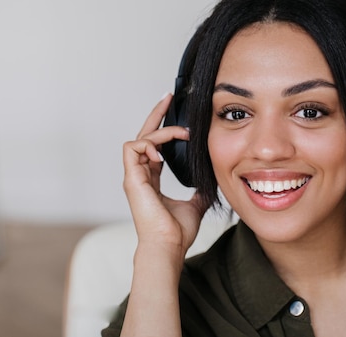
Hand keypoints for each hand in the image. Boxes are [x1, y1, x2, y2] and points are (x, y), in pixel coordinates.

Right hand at [122, 93, 207, 257]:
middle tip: (169, 98)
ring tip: (182, 133)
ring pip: (140, 139)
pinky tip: (164, 149)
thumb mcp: (196, 204)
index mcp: (151, 179)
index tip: (178, 116)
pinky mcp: (132, 178)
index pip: (155, 146)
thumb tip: (213, 181)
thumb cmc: (177, 232)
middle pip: (144, 136)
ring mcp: (134, 176)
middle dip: (156, 115)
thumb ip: (201, 190)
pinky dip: (149, 143)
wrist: (168, 247)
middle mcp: (140, 175)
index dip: (164, 129)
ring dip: (160, 132)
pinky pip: (134, 148)